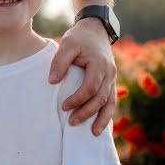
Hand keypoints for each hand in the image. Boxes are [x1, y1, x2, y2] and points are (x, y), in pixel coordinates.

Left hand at [49, 17, 116, 135]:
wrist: (96, 30)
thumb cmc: (79, 38)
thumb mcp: (67, 44)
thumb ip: (59, 62)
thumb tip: (52, 82)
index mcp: (100, 64)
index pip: (91, 87)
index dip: (78, 99)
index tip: (64, 106)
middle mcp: (110, 73)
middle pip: (101, 98)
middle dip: (87, 113)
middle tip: (72, 123)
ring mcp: (112, 79)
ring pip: (110, 103)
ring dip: (102, 119)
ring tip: (93, 134)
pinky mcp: (111, 82)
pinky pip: (111, 101)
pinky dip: (106, 114)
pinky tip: (100, 125)